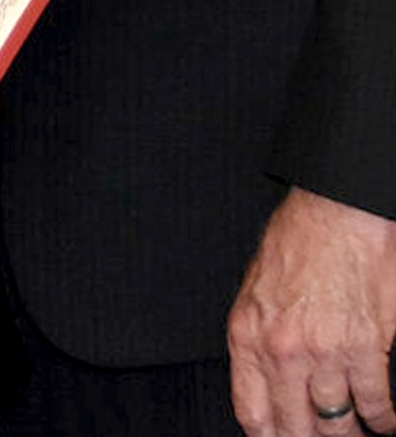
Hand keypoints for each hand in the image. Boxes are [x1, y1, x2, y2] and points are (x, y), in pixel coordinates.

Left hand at [229, 186, 395, 435]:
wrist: (336, 215)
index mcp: (248, 337)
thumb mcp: (255, 294)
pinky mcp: (364, 347)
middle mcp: (282, 351)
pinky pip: (374, 402)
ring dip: (351, 436)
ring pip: (337, 422)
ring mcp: (324, 353)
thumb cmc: (297, 246)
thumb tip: (267, 385)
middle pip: (295, 426)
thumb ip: (258, 342)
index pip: (252, 412)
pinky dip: (383, 420)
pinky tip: (385, 424)